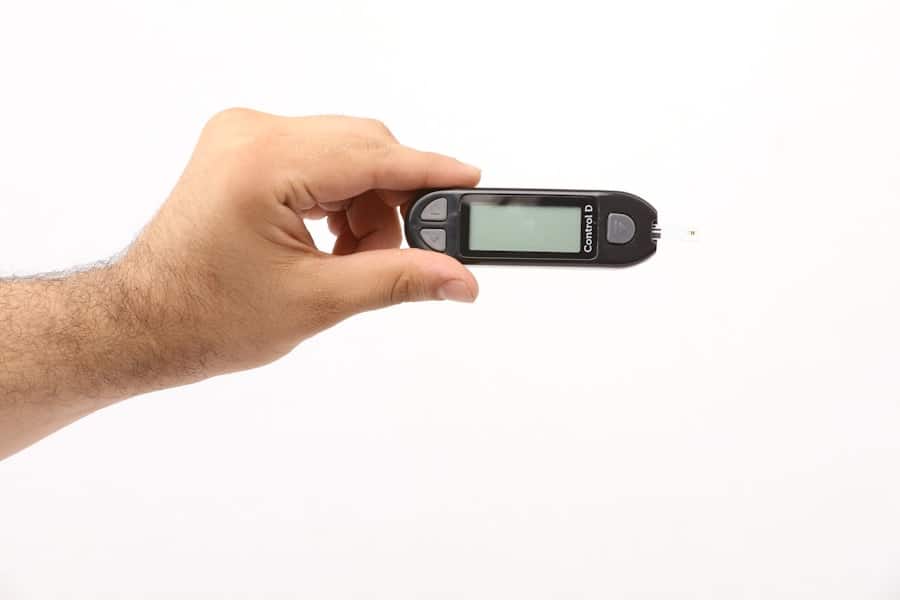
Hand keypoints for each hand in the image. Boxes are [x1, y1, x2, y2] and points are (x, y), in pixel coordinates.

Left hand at [119, 109, 481, 379]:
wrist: (147, 324)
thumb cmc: (205, 316)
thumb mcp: (318, 301)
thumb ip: (398, 279)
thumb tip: (458, 277)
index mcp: (263, 163)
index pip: (373, 154)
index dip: (429, 171)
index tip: (472, 182)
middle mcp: (251, 135)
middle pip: (363, 147)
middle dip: (393, 203)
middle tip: (405, 256)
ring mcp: (244, 137)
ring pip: (345, 154)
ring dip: (367, 205)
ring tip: (354, 261)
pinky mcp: (244, 149)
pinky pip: (318, 159)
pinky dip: (340, 199)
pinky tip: (334, 243)